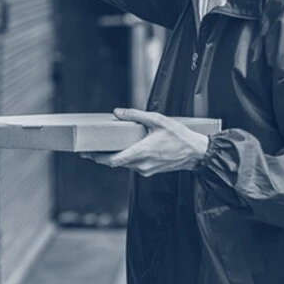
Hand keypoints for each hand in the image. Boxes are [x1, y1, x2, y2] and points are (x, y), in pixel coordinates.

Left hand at [81, 108, 209, 176]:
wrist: (196, 152)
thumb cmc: (180, 137)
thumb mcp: (158, 120)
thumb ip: (136, 115)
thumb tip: (118, 112)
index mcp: (141, 152)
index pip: (113, 160)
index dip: (98, 158)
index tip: (87, 153)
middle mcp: (142, 165)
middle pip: (115, 163)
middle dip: (101, 157)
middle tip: (89, 150)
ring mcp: (146, 170)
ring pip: (124, 165)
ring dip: (114, 157)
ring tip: (105, 147)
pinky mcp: (151, 171)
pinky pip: (133, 165)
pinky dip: (126, 158)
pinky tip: (125, 149)